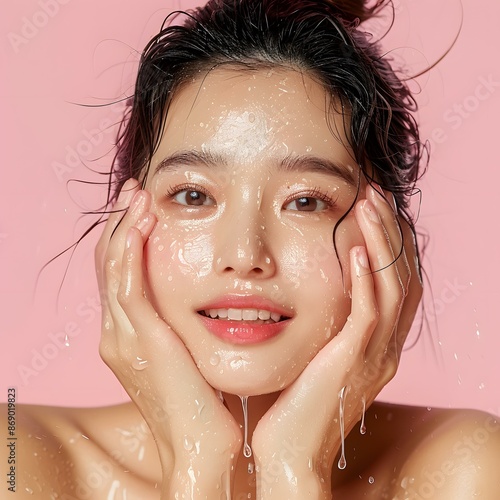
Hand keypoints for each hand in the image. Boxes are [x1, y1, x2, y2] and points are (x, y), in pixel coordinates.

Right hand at [95, 179, 241, 497]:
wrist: (202, 445)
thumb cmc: (204, 402)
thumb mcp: (186, 355)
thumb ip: (181, 328)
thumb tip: (203, 303)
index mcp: (128, 336)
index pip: (119, 274)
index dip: (126, 238)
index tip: (143, 210)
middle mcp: (117, 333)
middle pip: (108, 264)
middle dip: (120, 223)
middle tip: (135, 192)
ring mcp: (122, 336)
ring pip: (112, 266)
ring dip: (124, 226)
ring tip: (139, 195)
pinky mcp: (139, 338)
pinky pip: (127, 282)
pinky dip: (131, 248)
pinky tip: (141, 221)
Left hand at [252, 183, 422, 498]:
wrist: (290, 451)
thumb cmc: (294, 400)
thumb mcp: (315, 355)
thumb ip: (323, 325)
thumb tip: (306, 290)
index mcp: (376, 343)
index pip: (396, 281)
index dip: (390, 242)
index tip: (372, 209)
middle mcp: (385, 346)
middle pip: (401, 275)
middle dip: (389, 230)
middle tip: (372, 194)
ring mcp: (374, 355)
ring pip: (390, 286)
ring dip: (380, 242)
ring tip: (366, 205)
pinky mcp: (353, 362)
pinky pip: (369, 314)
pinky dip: (365, 279)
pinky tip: (353, 250)